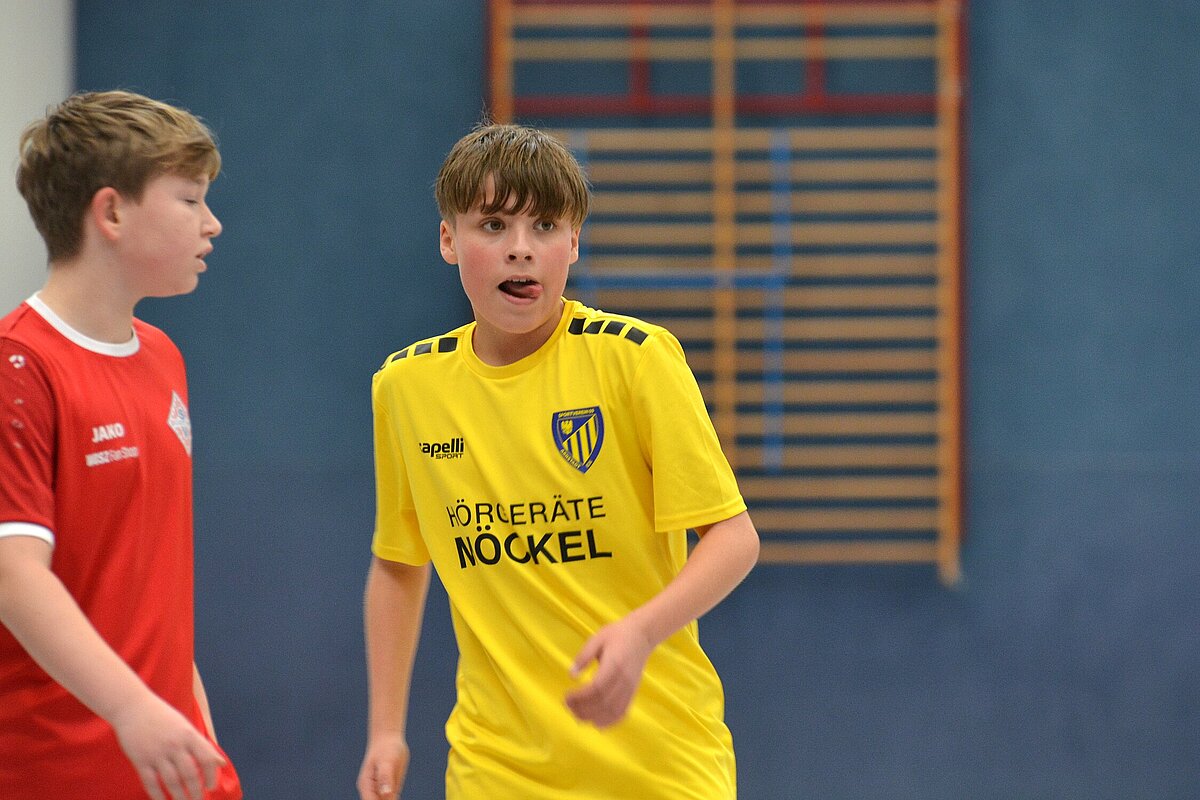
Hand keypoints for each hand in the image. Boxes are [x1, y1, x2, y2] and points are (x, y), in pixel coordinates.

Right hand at [110, 693, 224, 799]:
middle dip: (196, 791)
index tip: (212, 787)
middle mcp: (174, 745)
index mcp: (189, 735)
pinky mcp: (140, 760)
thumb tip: (221, 762)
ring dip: (179, 796)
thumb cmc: (163, 717)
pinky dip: (158, 795)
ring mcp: (157, 753)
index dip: (212, 775)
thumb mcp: (186, 727)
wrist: (133, 707)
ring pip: (171, 781)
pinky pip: (151, 782)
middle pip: (189, 774)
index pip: (206, 758)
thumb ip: (203, 746)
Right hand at [357, 732, 409, 799]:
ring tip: (396, 791)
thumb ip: (385, 777)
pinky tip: (397, 797)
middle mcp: (371, 791)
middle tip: (395, 796)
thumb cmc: (387, 748)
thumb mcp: (387, 761)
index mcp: (366, 785)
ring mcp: (380, 791)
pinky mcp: (389, 789)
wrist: (389, 740)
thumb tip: (386, 793)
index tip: (390, 799)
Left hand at [564, 618, 654, 727]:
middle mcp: (624, 680)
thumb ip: (584, 656)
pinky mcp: (633, 693)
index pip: (597, 688)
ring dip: (593, 717)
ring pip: (613, 711)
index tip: (566, 697)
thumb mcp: (597, 638)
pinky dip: (609, 721)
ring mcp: (630, 688)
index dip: (580, 697)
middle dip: (583, 709)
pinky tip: (596, 722)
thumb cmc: (617, 635)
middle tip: (568, 706)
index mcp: (614, 665)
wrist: (642, 635)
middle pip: (603, 702)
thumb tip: (571, 675)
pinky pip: (622, 712)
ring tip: (577, 715)